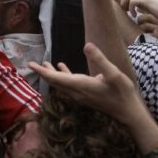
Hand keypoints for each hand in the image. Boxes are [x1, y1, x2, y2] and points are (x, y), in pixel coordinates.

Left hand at [28, 43, 144, 127]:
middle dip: (43, 72)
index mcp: (81, 85)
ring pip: (61, 83)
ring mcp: (81, 95)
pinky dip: (63, 75)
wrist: (128, 112)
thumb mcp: (114, 74)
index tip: (30, 65)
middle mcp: (77, 92)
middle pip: (55, 81)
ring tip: (44, 63)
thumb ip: (100, 59)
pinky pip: (69, 85)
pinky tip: (63, 67)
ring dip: (52, 74)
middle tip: (31, 64)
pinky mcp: (85, 95)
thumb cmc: (122, 93)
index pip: (56, 78)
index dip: (42, 71)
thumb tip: (87, 45)